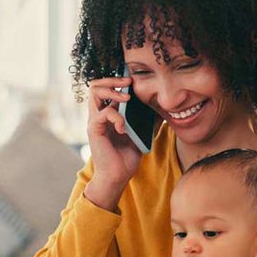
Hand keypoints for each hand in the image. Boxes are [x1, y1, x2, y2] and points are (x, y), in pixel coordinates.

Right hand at [83, 77, 143, 209]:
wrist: (117, 176)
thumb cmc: (126, 158)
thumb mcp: (141, 136)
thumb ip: (147, 122)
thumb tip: (162, 111)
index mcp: (108, 115)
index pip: (106, 89)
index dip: (117, 80)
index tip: (133, 79)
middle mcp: (99, 115)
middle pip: (96, 85)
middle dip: (112, 79)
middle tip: (128, 81)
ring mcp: (95, 121)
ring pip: (94, 93)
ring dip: (112, 91)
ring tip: (127, 97)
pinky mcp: (94, 130)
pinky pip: (102, 113)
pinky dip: (116, 117)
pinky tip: (123, 128)